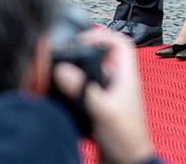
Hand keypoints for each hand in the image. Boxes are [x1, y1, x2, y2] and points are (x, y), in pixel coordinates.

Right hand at [52, 28, 154, 163]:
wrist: (126, 163)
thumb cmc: (125, 139)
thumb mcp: (103, 111)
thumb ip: (84, 90)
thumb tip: (64, 69)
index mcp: (127, 78)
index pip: (121, 44)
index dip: (103, 35)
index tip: (82, 38)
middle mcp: (119, 84)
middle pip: (102, 58)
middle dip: (83, 54)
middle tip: (63, 56)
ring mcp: (109, 97)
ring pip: (92, 76)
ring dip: (76, 74)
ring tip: (58, 75)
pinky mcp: (99, 110)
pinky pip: (85, 92)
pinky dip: (74, 91)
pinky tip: (61, 96)